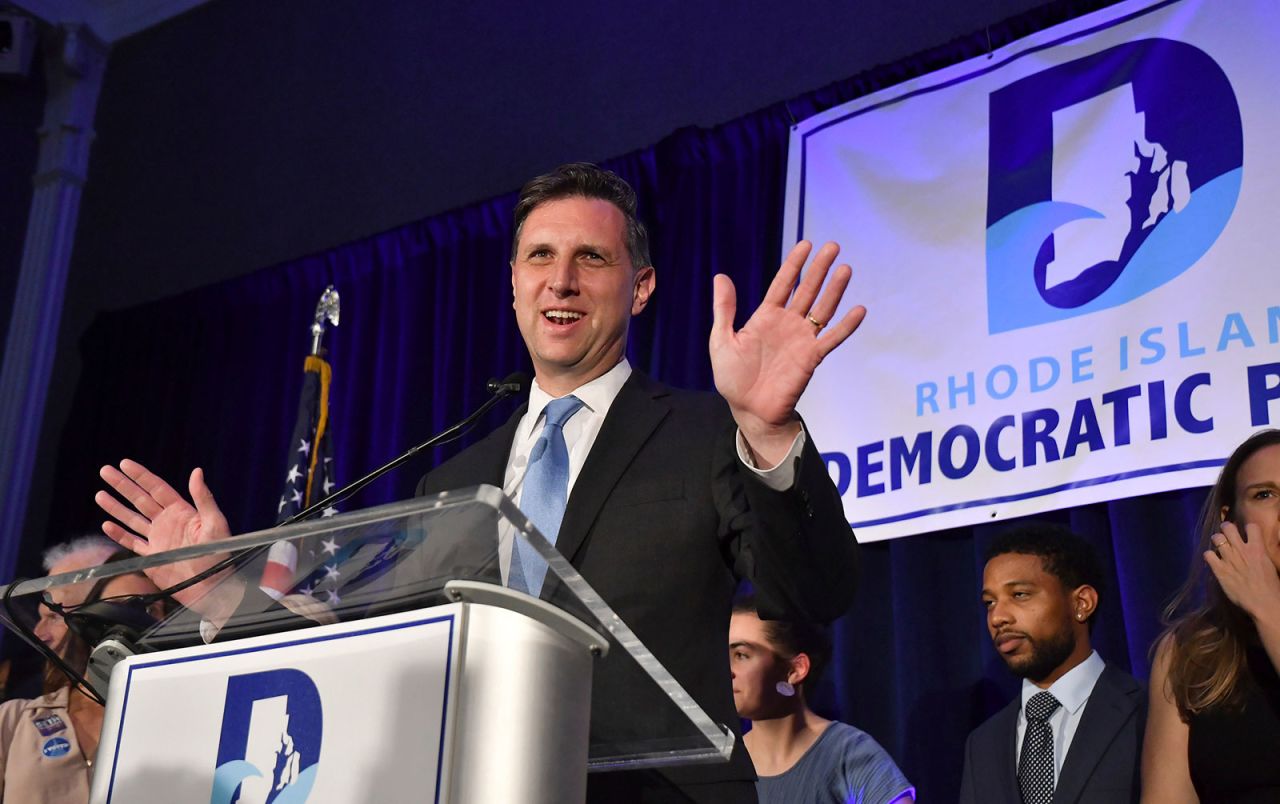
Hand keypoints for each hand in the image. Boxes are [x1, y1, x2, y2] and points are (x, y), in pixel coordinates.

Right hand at [95, 460, 235, 610]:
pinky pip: (131, 543)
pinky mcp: (152, 557)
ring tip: (99, 494)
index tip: (124, 463)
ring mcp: (158, 539)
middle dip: (122, 485)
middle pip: (140, 499)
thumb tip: (197, 471)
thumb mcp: (214, 523)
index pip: (157, 488)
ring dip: (116, 507)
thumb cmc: (219, 554)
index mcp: (182, 511)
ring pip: (132, 519)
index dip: (140, 476)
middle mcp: (167, 522)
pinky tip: (106, 525)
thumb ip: (204, 498)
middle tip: (105, 471)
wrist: (211, 586)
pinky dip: (119, 535)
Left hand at [710, 241, 865, 465]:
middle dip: (819, 269)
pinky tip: (859, 310)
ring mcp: (801, 340)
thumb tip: (721, 276)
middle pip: (807, 290)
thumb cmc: (733, 378)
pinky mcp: (811, 358)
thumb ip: (724, 309)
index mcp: (765, 317)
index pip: (783, 284)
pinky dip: (846, 326)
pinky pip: (832, 339)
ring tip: (846, 269)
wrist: (748, 409)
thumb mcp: (721, 340)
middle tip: (833, 246)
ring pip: (822, 309)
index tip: (806, 244)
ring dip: (834, 290)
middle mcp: (787, 324)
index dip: (794, 265)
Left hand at [1204, 521, 1279, 622]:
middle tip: (1227, 535)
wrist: (1264, 603)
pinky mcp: (1219, 570)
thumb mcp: (1269, 564)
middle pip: (1228, 527)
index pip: (1251, 526)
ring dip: (1217, 540)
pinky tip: (1213, 561)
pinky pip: (1207, 554)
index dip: (1246, 528)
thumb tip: (1256, 549)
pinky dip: (1209, 556)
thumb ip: (1260, 553)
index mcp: (1258, 548)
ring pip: (1216, 537)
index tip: (1244, 532)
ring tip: (1218, 546)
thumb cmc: (1271, 587)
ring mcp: (1229, 559)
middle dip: (1226, 528)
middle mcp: (1241, 550)